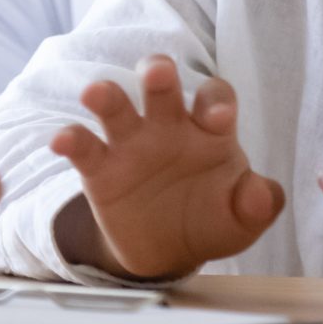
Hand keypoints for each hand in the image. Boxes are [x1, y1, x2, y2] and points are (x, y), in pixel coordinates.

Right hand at [50, 57, 284, 282]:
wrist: (168, 251)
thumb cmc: (212, 220)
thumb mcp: (242, 219)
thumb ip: (257, 204)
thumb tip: (262, 193)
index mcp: (208, 130)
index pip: (213, 97)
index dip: (215, 101)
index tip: (217, 118)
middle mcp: (168, 126)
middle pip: (161, 86)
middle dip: (157, 72)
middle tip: (156, 74)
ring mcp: (131, 143)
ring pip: (116, 106)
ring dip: (106, 95)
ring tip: (95, 94)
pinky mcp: (100, 168)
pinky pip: (83, 147)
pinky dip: (70, 139)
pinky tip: (61, 141)